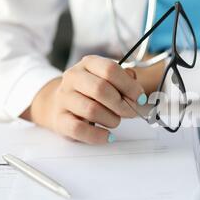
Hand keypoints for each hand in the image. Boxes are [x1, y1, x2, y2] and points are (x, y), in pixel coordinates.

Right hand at [22, 55, 147, 143]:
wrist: (60, 103)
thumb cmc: (92, 92)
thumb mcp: (109, 80)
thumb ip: (126, 82)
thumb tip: (138, 94)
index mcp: (89, 63)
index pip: (110, 70)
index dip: (129, 86)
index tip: (140, 98)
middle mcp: (73, 77)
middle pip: (101, 89)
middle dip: (122, 104)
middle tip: (130, 112)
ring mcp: (64, 98)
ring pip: (92, 110)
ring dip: (111, 120)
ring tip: (115, 121)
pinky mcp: (60, 119)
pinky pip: (79, 129)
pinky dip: (98, 135)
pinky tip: (107, 135)